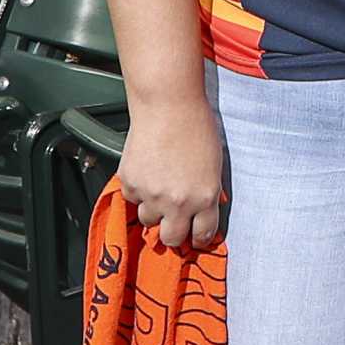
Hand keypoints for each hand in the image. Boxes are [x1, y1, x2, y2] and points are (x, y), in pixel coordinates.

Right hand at [119, 95, 225, 247]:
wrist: (168, 105)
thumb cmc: (196, 126)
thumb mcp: (213, 164)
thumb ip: (206, 191)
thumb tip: (200, 210)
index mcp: (205, 197)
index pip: (203, 235)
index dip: (199, 237)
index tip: (196, 235)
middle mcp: (179, 202)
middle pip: (172, 239)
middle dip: (174, 231)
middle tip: (173, 219)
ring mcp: (152, 195)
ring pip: (149, 220)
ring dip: (154, 209)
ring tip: (159, 185)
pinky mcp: (131, 184)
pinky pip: (132, 199)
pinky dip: (138, 190)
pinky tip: (147, 170)